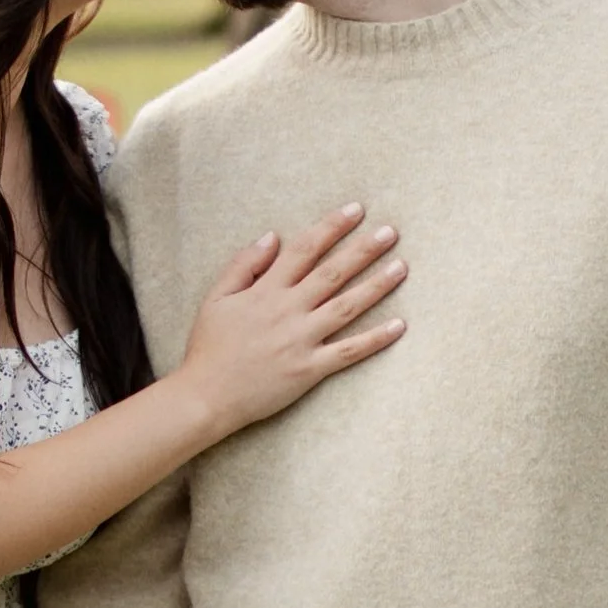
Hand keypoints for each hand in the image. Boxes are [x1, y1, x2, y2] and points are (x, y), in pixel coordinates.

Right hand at [176, 205, 406, 442]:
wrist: (206, 396)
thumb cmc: (209, 347)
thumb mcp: (216, 297)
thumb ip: (244, 264)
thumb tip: (273, 237)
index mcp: (266, 290)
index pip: (305, 249)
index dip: (332, 227)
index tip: (356, 211)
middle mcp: (288, 310)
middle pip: (333, 273)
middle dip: (364, 250)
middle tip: (391, 232)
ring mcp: (301, 340)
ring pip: (347, 307)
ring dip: (376, 286)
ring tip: (401, 267)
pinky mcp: (309, 369)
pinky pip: (348, 352)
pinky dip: (375, 339)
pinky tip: (399, 325)